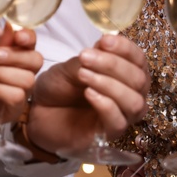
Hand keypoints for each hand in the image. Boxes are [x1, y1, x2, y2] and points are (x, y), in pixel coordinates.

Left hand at [0, 24, 42, 132]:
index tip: (16, 35)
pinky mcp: (12, 110)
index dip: (27, 36)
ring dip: (3, 72)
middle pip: (37, 60)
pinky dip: (0, 89)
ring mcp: (19, 91)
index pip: (30, 41)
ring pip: (28, 79)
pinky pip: (17, 96)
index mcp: (13, 52)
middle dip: (15, 55)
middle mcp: (21, 71)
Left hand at [25, 35, 148, 157]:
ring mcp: (121, 117)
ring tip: (83, 74)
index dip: (125, 48)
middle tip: (86, 57)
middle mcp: (130, 95)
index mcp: (125, 74)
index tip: (104, 41)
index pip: (139, 60)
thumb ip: (91, 58)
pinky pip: (118, 122)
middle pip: (139, 80)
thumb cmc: (58, 87)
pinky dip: (106, 105)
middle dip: (113, 65)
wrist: (37, 112)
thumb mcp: (71, 66)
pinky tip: (88, 93)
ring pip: (134, 102)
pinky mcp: (108, 135)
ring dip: (109, 84)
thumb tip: (106, 46)